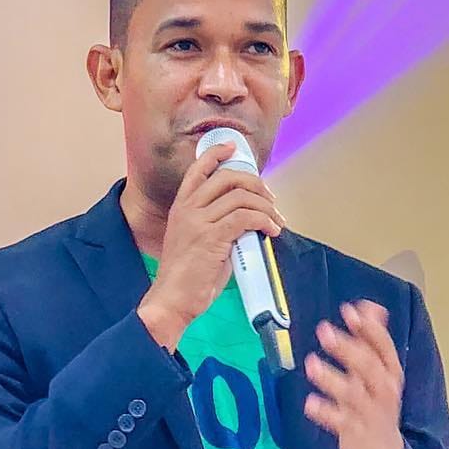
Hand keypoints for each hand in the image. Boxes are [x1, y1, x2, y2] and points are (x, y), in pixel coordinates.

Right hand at [137, 141, 284, 348]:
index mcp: (181, 207)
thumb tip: (246, 219)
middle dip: (256, 184)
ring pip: (242, 197)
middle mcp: (188, 209)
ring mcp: (199, 222)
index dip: (217, 153)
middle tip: (270, 200)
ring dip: (266, 207)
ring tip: (276, 221)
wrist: (172, 300)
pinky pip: (246, 218)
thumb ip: (216, 224)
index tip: (233, 148)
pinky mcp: (212, 238)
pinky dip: (265, 221)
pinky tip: (271, 231)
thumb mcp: (196, 241)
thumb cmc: (187, 277)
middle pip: (228, 177)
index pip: (198, 169)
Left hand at [304, 300, 403, 448]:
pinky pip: (339, 421)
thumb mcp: (382, 372)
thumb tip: (370, 306)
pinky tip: (309, 404)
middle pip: (367, 366)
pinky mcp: (354, 432)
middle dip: (346, 347)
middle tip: (323, 331)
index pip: (383, 347)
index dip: (368, 329)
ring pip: (352, 393)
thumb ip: (373, 339)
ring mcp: (369, 412)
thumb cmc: (378, 406)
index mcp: (389, 372)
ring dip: (331, 378)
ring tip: (311, 364)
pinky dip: (325, 413)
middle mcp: (382, 389)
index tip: (350, 311)